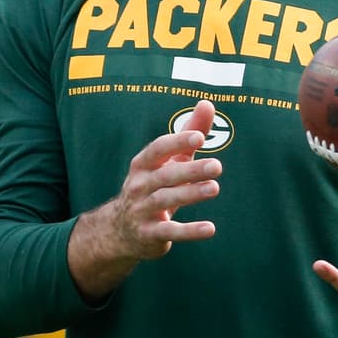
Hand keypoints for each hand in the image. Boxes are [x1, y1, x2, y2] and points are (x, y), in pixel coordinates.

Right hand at [68, 100, 221, 298]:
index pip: (158, 149)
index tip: (199, 137)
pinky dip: (190, 231)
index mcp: (143, 164)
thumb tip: (208, 103)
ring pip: (167, 200)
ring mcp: (142, 210)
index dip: (177, 142)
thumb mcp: (168, 160)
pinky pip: (170, 231)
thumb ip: (189, 133)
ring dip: (191, 194)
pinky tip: (210, 228)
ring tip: (215, 188)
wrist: (120, 230)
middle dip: (190, 170)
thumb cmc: (153, 185)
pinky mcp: (150, 234)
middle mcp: (139, 185)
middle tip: (217, 166)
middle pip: (166, 175)